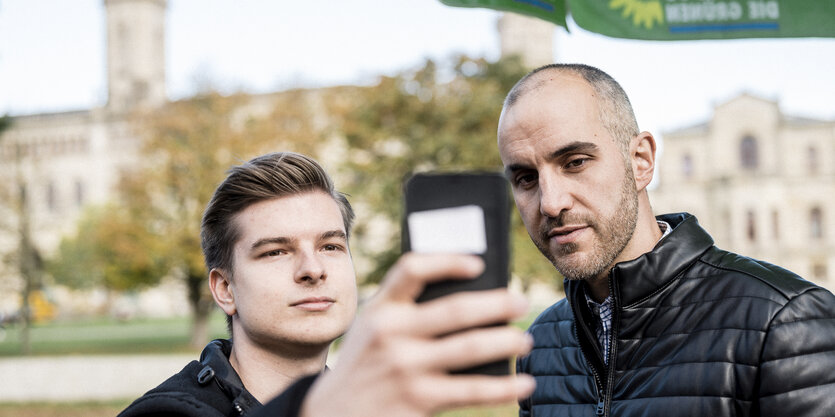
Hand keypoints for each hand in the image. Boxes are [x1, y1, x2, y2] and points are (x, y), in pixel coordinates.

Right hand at [300, 253, 534, 416]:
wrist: (330, 416)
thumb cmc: (366, 363)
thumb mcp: (371, 328)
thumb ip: (406, 309)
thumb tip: (475, 296)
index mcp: (380, 308)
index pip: (412, 269)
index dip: (448, 261)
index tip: (479, 263)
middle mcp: (390, 334)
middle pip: (455, 309)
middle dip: (496, 304)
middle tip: (520, 301)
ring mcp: (404, 369)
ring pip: (470, 348)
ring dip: (505, 342)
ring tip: (524, 340)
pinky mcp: (418, 401)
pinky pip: (471, 390)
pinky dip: (503, 387)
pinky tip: (523, 383)